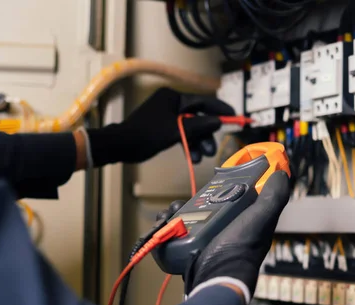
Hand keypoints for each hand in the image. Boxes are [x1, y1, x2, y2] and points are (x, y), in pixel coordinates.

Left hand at [87, 88, 234, 165]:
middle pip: (198, 117)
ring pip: (190, 128)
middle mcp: (171, 103)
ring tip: (199, 158)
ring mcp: (167, 115)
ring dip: (196, 143)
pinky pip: (181, 133)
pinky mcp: (163, 127)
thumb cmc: (145, 134)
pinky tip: (191, 157)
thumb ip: (198, 125)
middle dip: (205, 135)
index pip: (202, 101)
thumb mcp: (175, 131)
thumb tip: (218, 121)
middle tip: (211, 150)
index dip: (219, 109)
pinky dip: (187, 144)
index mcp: (173, 97)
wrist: (120, 145)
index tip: (233, 115)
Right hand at [157, 171, 289, 301]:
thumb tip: (281, 173)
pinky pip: (173, 235)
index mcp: (242, 223)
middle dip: (189, 202)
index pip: (230, 200)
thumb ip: (274, 197)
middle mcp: (224, 232)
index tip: (212, 181)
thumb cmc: (241, 249)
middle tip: (181, 203)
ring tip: (168, 214)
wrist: (216, 279)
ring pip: (184, 220)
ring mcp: (204, 243)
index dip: (221, 188)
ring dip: (173, 214)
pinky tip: (163, 225)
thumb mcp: (262, 218)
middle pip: (202, 208)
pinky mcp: (187, 252)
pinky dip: (165, 228)